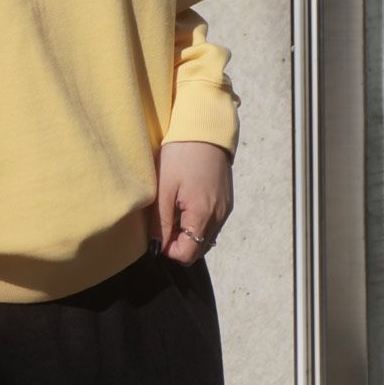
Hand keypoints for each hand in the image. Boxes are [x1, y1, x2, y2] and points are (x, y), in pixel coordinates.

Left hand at [148, 141, 233, 264]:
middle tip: (164, 220)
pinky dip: (198, 222)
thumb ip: (161, 221)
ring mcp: (225, 210)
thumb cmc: (181, 155)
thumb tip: (156, 247)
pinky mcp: (227, 202)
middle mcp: (219, 217)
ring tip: (174, 209)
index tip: (157, 232)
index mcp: (202, 215)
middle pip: (198, 249)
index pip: (187, 255)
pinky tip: (186, 203)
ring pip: (205, 238)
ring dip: (188, 233)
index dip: (168, 249)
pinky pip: (212, 224)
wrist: (206, 130)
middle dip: (179, 242)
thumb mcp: (164, 187)